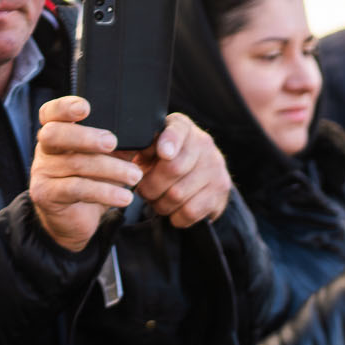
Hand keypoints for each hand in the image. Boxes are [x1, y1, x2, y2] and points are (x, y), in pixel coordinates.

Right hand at [31, 95, 143, 252]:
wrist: (75, 219)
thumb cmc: (92, 181)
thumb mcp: (107, 159)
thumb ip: (119, 145)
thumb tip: (149, 134)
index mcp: (58, 133)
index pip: (50, 113)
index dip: (64, 106)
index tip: (85, 107)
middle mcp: (46, 149)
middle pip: (55, 134)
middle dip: (86, 136)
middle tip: (113, 142)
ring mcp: (43, 172)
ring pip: (74, 164)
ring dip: (110, 169)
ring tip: (135, 176)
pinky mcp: (47, 195)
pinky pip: (77, 189)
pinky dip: (105, 192)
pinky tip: (125, 197)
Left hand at [132, 112, 232, 228]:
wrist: (202, 177)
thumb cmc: (167, 161)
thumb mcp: (152, 148)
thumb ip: (141, 147)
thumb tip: (123, 151)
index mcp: (182, 127)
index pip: (177, 130)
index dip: (170, 141)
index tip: (164, 153)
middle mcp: (203, 143)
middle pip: (173, 169)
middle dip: (150, 186)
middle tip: (143, 191)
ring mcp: (215, 167)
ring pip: (178, 194)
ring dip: (160, 204)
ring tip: (157, 200)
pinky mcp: (221, 191)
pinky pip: (190, 211)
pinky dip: (176, 217)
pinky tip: (173, 211)